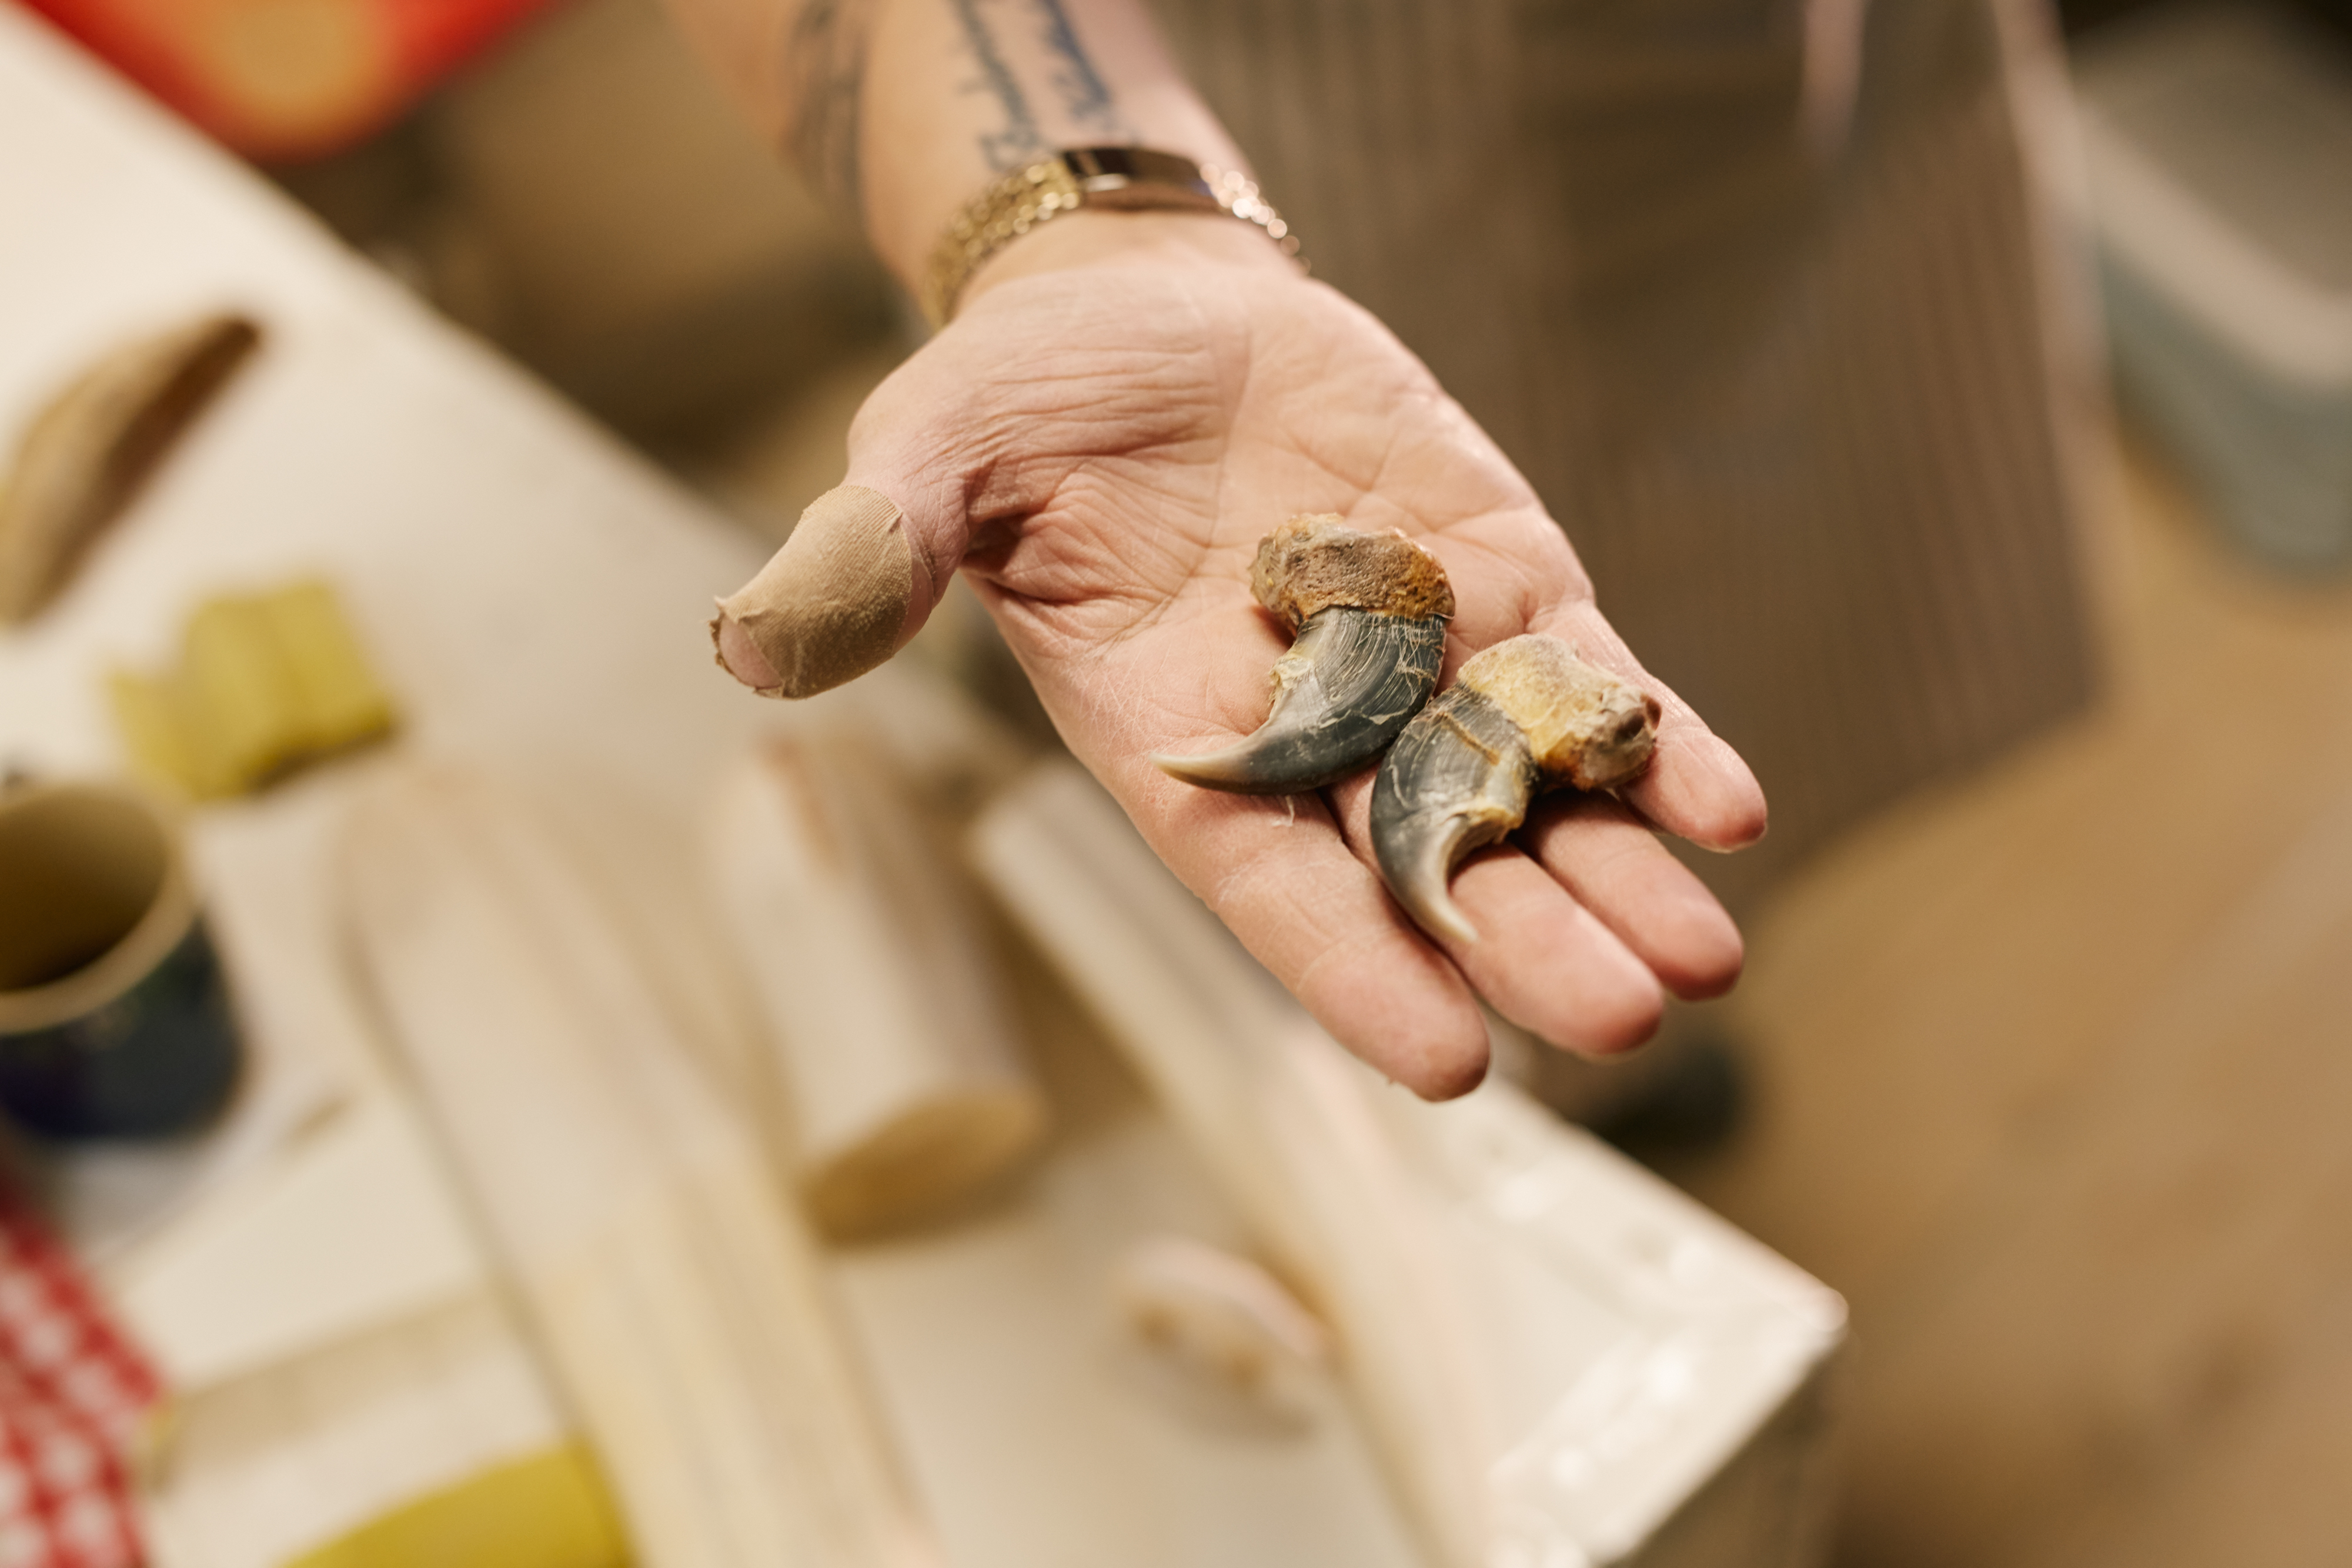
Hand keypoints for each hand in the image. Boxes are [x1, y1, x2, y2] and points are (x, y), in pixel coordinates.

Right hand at [723, 214, 1765, 1096]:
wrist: (1150, 315)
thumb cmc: (1027, 404)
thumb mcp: (933, 458)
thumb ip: (878, 552)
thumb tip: (761, 634)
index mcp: (1176, 741)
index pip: (1269, 883)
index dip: (1350, 971)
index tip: (1443, 1064)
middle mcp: (1312, 732)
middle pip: (1427, 862)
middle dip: (1524, 939)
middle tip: (1624, 1020)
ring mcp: (1421, 661)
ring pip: (1532, 792)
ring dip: (1618, 871)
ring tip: (1706, 952)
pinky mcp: (1501, 581)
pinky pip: (1591, 679)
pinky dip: (1657, 740)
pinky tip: (1730, 803)